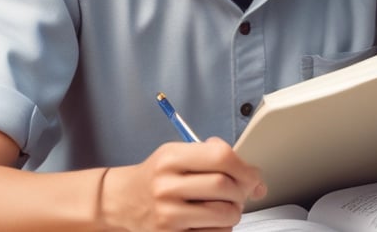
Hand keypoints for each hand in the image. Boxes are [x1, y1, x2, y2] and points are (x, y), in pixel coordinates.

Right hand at [99, 137, 266, 230]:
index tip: (253, 175)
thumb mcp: (176, 153)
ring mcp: (168, 215)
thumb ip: (212, 155)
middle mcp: (167, 186)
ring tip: (223, 206)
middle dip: (242, 190)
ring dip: (234, 211)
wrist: (123, 201)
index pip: (221, 157)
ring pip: (225, 214)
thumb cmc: (156, 176)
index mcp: (171, 158)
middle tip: (241, 191)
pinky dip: (220, 228)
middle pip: (226, 186)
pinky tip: (208, 220)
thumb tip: (253, 176)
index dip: (245, 167)